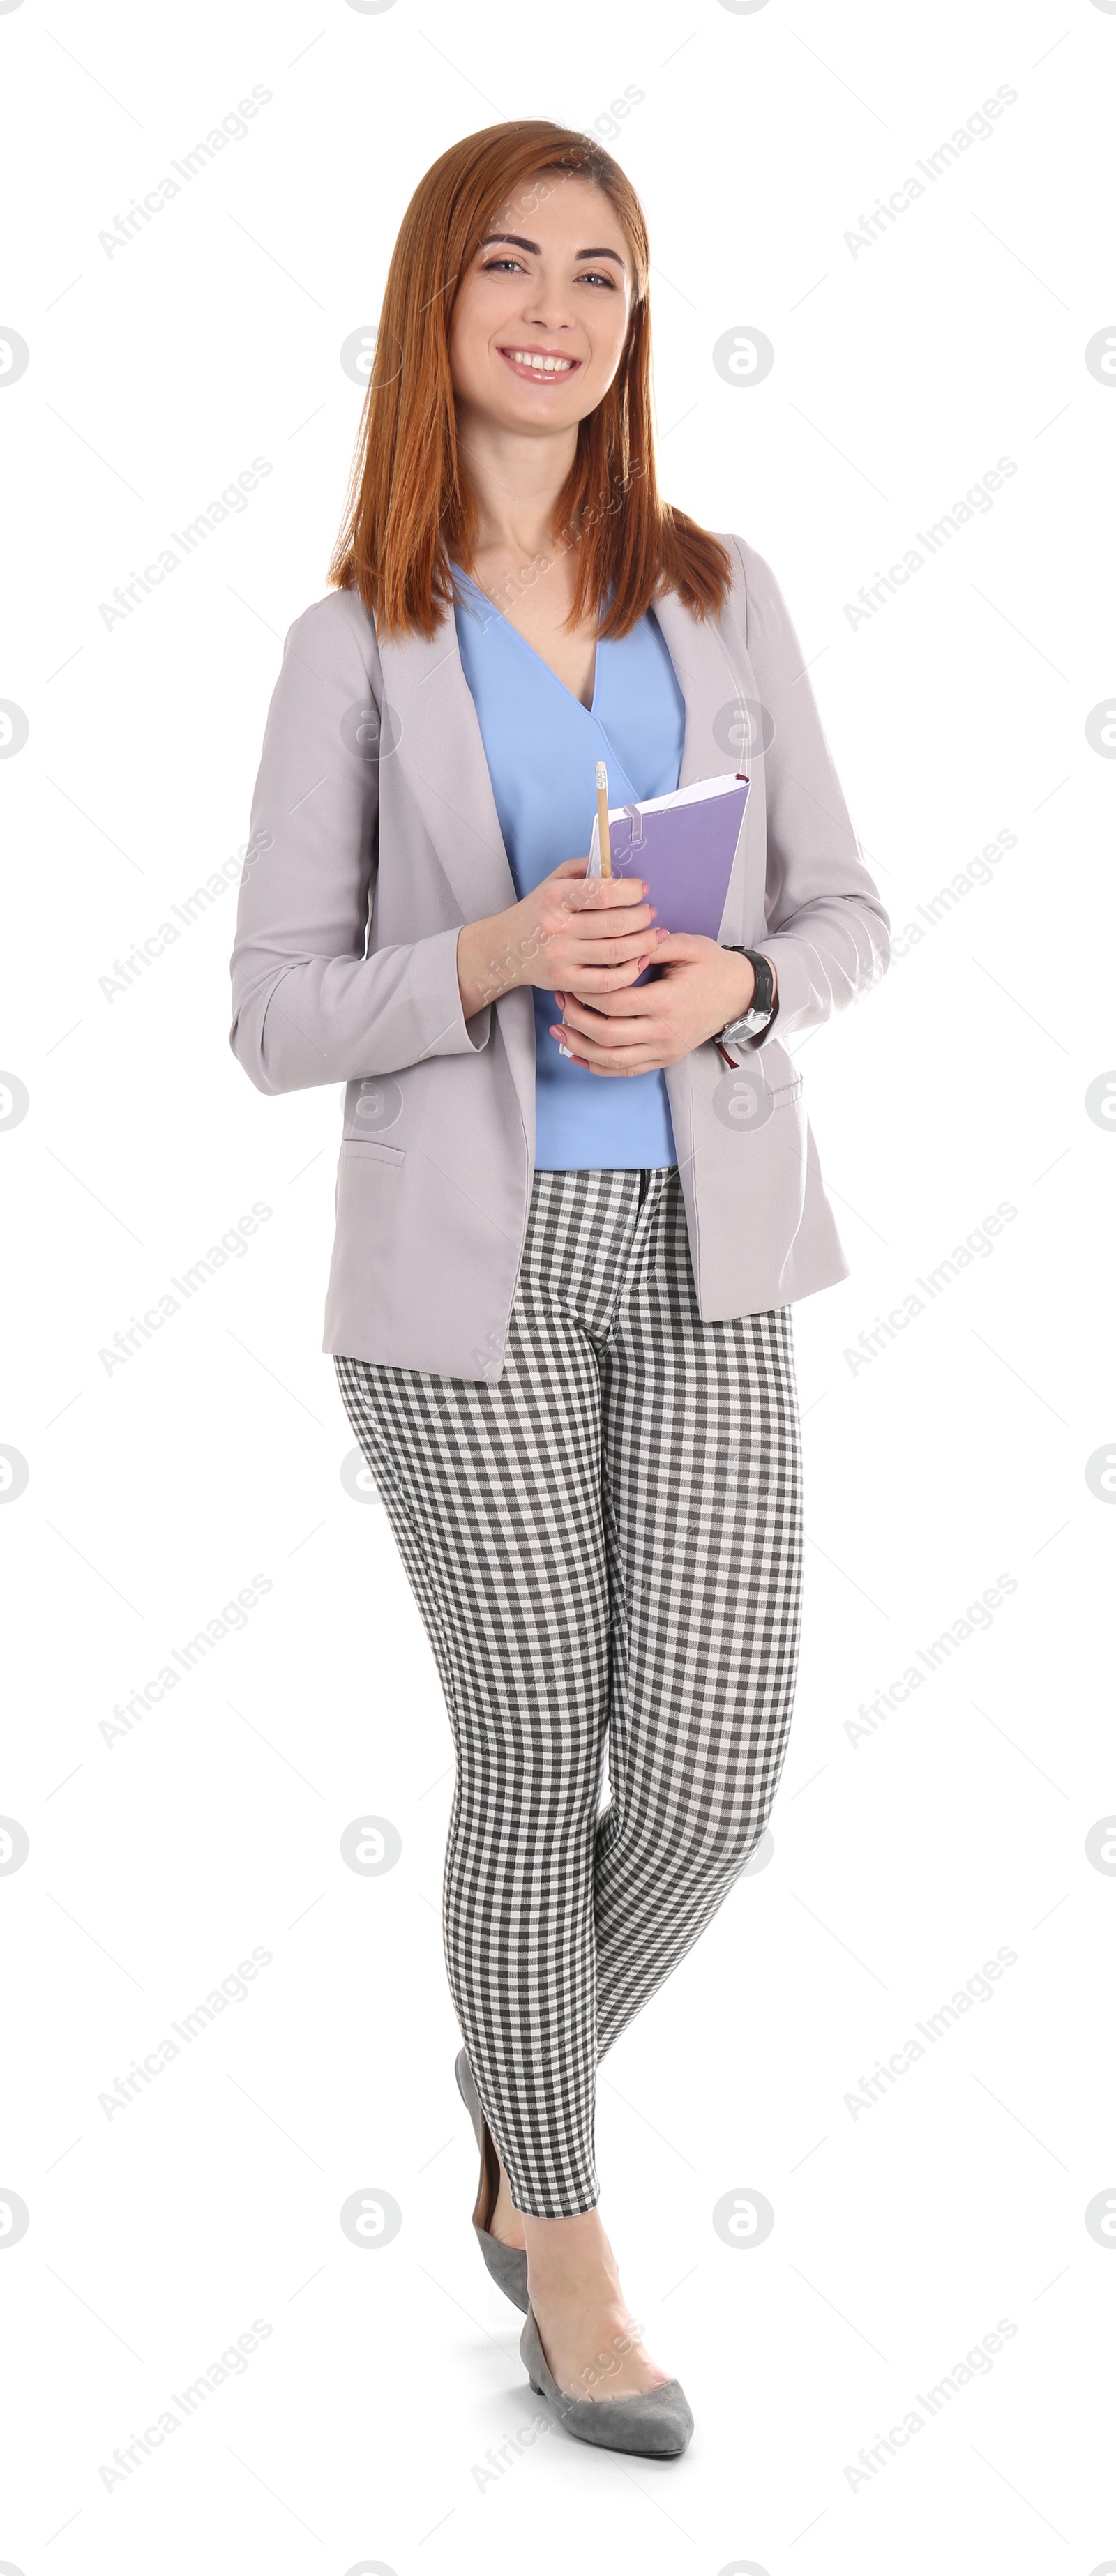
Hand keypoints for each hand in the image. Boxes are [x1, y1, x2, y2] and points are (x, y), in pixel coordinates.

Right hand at [456, 860, 667, 1019]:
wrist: (504, 948)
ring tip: (655, 935)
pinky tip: (640, 961)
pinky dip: (630, 972)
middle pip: (615, 924)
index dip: (630, 891)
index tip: (642, 889)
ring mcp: (561, 958)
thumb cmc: (536, 911)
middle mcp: (557, 928)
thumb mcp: (552, 881)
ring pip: (616, 953)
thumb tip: (618, 867)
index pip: (602, 893)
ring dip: (645, 943)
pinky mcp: (564, 982)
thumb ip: (583, 869)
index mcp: (555, 897)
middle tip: (651, 913)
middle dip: (643, 917)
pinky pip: (606, 982)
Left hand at [550, 935, 766, 1075]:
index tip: (572, 979)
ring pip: (611, 1060)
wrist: (741, 994)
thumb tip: (616, 942)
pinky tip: (577, 1054)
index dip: (586, 992)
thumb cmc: (713, 966)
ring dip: (579, 1046)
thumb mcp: (687, 946)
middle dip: (575, 1017)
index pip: (613, 1002)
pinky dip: (597, 1066)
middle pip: (606, 1034)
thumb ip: (650, 945)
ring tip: (559, 1028)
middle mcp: (664, 1032)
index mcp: (667, 1001)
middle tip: (560, 999)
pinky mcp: (664, 1059)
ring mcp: (664, 1050)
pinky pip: (625, 1071)